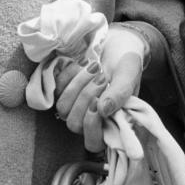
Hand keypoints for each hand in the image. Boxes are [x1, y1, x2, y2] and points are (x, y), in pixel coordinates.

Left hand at [50, 24, 146, 153]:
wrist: (117, 41)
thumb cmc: (126, 61)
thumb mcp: (129, 74)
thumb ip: (121, 92)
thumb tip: (103, 110)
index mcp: (109, 123)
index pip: (93, 143)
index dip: (91, 126)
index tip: (98, 102)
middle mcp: (90, 119)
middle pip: (74, 124)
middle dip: (85, 98)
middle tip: (101, 76)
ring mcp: (75, 104)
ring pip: (63, 108)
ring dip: (76, 86)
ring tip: (93, 66)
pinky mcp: (64, 88)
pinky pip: (55, 88)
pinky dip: (67, 74)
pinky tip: (81, 62)